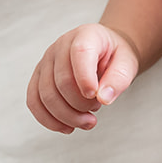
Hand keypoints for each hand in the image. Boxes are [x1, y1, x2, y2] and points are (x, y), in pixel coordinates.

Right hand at [26, 23, 141, 133]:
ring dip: (67, 116)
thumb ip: (119, 79)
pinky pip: (34, 101)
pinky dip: (49, 119)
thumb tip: (103, 98)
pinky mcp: (38, 77)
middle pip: (61, 81)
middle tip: (97, 109)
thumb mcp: (127, 63)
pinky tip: (67, 127)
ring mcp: (46, 61)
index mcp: (85, 35)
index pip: (79, 54)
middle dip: (80, 104)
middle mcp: (60, 45)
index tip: (96, 97)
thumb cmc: (115, 57)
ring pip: (46, 95)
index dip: (86, 79)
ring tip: (87, 121)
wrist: (105, 53)